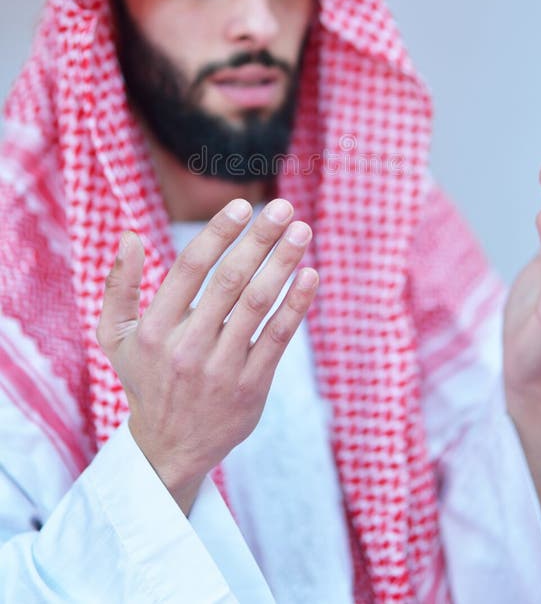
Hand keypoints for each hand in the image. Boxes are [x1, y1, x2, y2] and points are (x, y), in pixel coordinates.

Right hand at [97, 197, 317, 513]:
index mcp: (156, 329)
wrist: (169, 449)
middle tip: (284, 208)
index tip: (243, 205)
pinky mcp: (251, 387)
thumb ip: (118, 286)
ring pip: (257, 305)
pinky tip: (310, 276)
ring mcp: (221, 369)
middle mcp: (188, 348)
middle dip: (259, 239)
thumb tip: (130, 235)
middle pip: (229, 281)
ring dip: (283, 264)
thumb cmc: (145, 378)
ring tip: (302, 232)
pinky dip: (296, 305)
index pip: (190, 269)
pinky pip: (277, 338)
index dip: (218, 233)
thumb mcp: (115, 337)